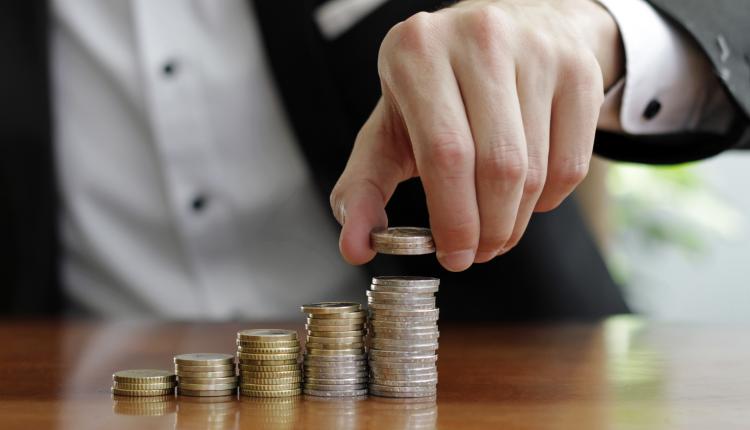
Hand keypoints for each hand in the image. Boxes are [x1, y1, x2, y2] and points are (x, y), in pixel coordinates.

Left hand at [331, 0, 623, 270]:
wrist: (506, 30)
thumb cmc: (439, 91)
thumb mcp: (389, 129)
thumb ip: (364, 188)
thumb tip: (355, 248)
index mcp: (418, 51)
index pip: (446, 154)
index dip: (453, 218)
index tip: (453, 255)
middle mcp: (479, 39)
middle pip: (498, 166)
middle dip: (489, 229)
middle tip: (478, 252)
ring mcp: (537, 50)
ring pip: (535, 171)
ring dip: (516, 221)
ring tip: (497, 228)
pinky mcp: (580, 70)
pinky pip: (572, 164)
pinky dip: (548, 201)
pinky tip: (527, 196)